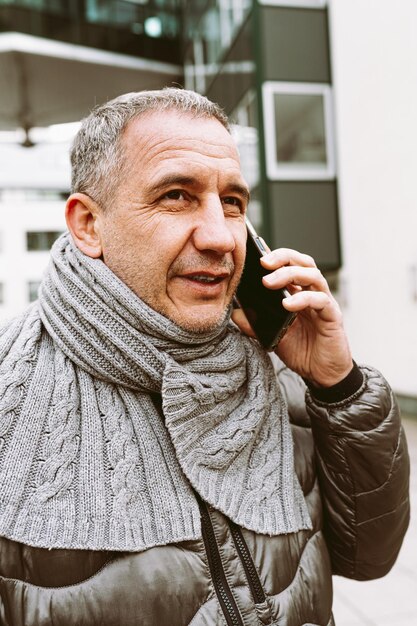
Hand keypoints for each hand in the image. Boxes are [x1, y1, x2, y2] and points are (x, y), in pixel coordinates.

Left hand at [232, 248, 352, 387]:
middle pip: (302, 262)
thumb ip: (255, 324)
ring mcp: (324, 302)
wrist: (321, 373)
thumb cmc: (301, 350)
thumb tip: (234, 313)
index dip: (275, 256)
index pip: (289, 265)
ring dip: (290, 274)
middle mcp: (312, 292)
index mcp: (298, 292)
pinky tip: (287, 304)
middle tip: (263, 263)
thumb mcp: (272, 335)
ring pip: (312, 275)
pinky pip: (321, 300)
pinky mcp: (332, 315)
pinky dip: (303, 298)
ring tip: (269, 281)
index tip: (255, 254)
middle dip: (282, 258)